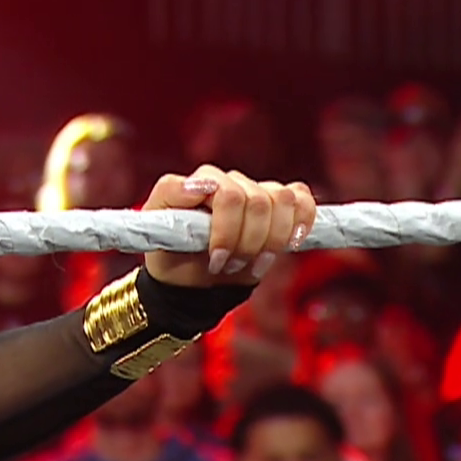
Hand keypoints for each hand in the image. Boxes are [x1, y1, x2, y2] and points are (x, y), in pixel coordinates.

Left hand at [144, 166, 315, 288]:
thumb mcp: (157, 229)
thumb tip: (198, 184)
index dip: (228, 231)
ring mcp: (256, 192)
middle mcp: (230, 181)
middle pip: (259, 201)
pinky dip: (302, 222)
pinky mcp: (280, 206)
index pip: (229, 193)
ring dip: (272, 240)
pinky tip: (288, 243)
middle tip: (231, 266)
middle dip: (248, 242)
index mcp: (200, 182)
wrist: (190, 278)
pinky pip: (302, 200)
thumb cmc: (172, 251)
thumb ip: (169, 195)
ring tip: (252, 263)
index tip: (216, 260)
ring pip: (284, 200)